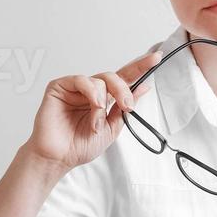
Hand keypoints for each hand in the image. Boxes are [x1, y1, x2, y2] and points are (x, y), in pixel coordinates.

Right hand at [25, 47, 162, 170]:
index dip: (141, 67)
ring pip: (100, 79)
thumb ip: (125, 107)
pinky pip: (81, 80)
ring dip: (103, 102)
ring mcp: (75, 88)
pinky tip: (93, 107)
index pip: (125, 79)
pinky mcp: (59, 87)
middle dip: (124, 89)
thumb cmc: (79, 146)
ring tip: (97, 122)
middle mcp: (91, 91)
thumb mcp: (112, 128)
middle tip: (127, 106)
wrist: (59, 158)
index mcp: (104, 99)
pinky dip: (91, 93)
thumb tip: (144, 87)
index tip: (156, 58)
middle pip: (115, 76)